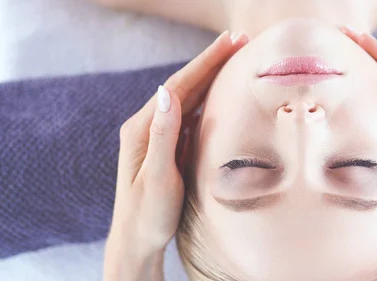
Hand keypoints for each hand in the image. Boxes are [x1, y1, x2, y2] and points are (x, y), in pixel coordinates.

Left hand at [103, 31, 247, 280]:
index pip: (178, 86)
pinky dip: (208, 98)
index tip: (229, 42)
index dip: (205, 62)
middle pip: (184, 85)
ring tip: (235, 58)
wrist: (136, 240)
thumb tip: (166, 92)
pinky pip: (190, 115)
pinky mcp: (168, 145)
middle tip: (240, 40)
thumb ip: (162, 135)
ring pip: (188, 97)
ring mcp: (158, 135)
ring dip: (211, 76)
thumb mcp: (156, 177)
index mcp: (142, 128)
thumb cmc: (146, 214)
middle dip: (212, 62)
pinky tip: (221, 92)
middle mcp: (148, 125)